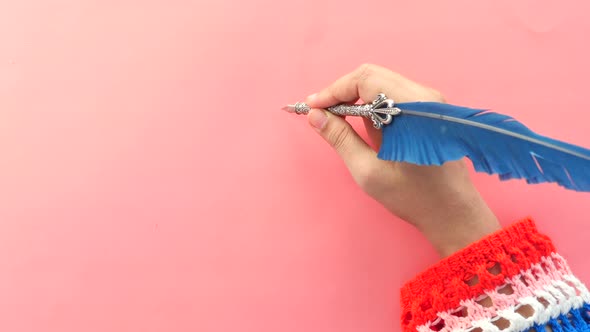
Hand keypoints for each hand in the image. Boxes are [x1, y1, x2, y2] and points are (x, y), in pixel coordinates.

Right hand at [305, 64, 499, 256]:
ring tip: (336, 119)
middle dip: (342, 92)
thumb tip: (315, 116)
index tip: (313, 107)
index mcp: (414, 108)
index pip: (366, 80)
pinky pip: (393, 95)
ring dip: (356, 98)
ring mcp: (430, 101)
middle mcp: (425, 96)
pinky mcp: (430, 109)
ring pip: (382, 83)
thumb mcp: (369, 171)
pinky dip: (371, 104)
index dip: (334, 90)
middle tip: (321, 113)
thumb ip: (340, 139)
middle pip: (373, 76)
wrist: (453, 212)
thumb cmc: (414, 197)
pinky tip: (360, 123)